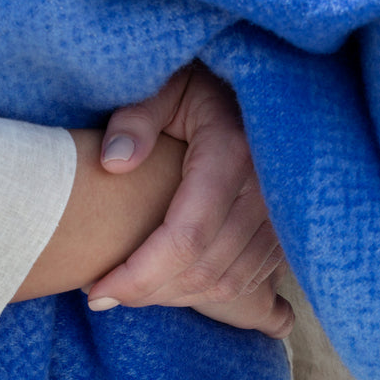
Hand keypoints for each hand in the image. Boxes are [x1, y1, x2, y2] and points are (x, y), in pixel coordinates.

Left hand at [89, 63, 292, 337]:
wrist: (261, 86)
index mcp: (232, 153)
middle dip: (147, 292)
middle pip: (202, 270)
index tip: (95, 291)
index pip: (184, 239)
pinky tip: (166, 285)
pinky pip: (245, 282)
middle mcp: (266, 192)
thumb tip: (113, 163)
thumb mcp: (165, 84)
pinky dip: (202, 293)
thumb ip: (136, 118)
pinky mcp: (284, 233)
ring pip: (225, 285)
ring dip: (172, 297)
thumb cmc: (202, 82)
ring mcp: (282, 217)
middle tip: (101, 295)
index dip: (138, 276)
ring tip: (129, 291)